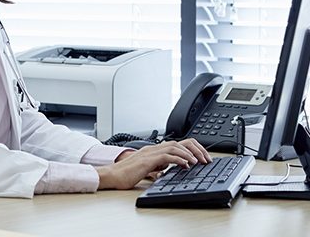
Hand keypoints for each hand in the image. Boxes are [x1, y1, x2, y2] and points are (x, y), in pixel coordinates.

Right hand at [96, 138, 211, 189]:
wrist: (112, 175)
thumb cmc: (125, 174)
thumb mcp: (146, 170)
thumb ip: (156, 168)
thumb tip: (165, 172)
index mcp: (154, 150)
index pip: (177, 144)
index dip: (191, 149)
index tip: (201, 158)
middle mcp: (153, 148)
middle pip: (180, 142)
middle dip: (196, 149)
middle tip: (206, 158)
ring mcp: (150, 153)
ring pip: (175, 146)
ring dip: (190, 153)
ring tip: (199, 161)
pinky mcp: (148, 160)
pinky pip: (167, 156)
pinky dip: (179, 159)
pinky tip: (186, 165)